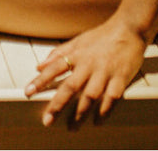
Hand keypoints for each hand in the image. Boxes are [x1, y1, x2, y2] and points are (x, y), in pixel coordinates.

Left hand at [24, 16, 146, 125]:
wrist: (129, 29)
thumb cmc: (102, 36)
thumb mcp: (78, 41)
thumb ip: (58, 53)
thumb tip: (38, 65)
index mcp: (77, 54)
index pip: (54, 68)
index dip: (40, 80)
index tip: (28, 92)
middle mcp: (89, 64)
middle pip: (70, 86)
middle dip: (58, 104)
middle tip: (48, 120)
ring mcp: (105, 72)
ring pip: (90, 95)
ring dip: (80, 112)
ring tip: (72, 127)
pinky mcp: (121, 78)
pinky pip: (112, 97)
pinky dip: (105, 110)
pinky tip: (97, 121)